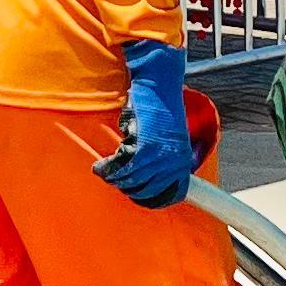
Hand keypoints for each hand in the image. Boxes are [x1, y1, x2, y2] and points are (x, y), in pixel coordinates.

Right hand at [97, 42, 196, 208]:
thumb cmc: (162, 109)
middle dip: (128, 188)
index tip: (137, 197)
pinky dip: (107, 168)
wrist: (159, 85)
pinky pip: (120, 166)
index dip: (150, 200)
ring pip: (130, 179)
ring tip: (106, 172)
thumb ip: (164, 161)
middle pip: (145, 190)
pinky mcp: (141, 146)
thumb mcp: (170, 140)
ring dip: (115, 178)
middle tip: (117, 180)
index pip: (169, 195)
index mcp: (183, 162)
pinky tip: (101, 166)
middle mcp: (173, 162)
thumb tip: (147, 180)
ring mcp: (158, 156)